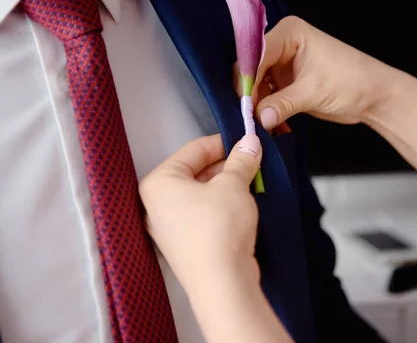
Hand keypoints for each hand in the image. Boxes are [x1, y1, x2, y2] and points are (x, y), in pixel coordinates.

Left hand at [140, 134, 262, 294]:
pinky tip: (243, 204)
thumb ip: (241, 159)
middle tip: (253, 161)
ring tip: (252, 181)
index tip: (246, 140)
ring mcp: (168, 227)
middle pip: (196, 172)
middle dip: (227, 165)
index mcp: (159, 182)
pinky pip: (202, 214)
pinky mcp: (184, 245)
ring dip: (227, 185)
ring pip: (201, 194)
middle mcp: (156, 204)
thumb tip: (250, 142)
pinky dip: (222, 205)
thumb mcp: (234, 184)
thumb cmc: (219, 226)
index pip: (194, 149)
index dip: (224, 142)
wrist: (222, 283)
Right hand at [236, 16, 399, 129]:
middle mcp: (283, 44)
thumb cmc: (352, 81)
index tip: (244, 104)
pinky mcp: (286, 82)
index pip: (256, 53)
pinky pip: (267, 95)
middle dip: (249, 93)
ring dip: (257, 104)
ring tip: (257, 125)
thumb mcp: (314, 92)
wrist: (374, 96)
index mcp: (290, 33)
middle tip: (248, 117)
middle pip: (251, 68)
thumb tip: (259, 118)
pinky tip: (267, 124)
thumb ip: (283, 104)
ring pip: (256, 84)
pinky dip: (266, 110)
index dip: (247, 79)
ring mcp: (283, 64)